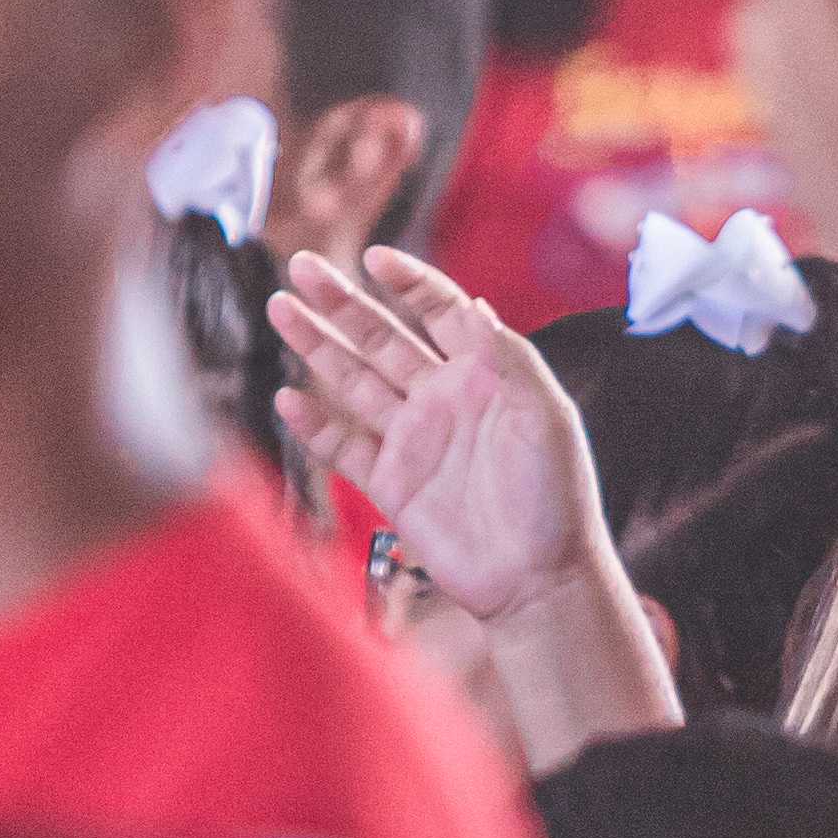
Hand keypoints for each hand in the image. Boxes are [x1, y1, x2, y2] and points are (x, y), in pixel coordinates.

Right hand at [264, 246, 610, 626]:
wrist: (539, 580)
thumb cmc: (556, 498)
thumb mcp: (545, 417)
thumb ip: (508, 358)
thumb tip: (473, 304)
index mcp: (484, 375)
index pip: (439, 311)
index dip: (409, 283)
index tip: (375, 257)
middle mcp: (442, 399)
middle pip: (381, 338)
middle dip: (342, 302)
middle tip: (302, 267)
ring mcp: (412, 440)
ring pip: (354, 381)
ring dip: (317, 346)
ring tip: (281, 309)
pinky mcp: (390, 484)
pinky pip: (344, 445)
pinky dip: (314, 423)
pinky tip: (288, 396)